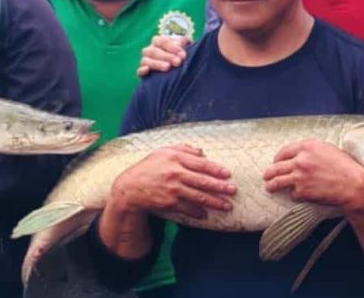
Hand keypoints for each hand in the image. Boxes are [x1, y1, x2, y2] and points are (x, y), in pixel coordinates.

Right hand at [111, 144, 235, 219]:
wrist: (129, 188)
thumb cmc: (148, 167)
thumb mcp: (162, 152)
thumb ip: (183, 149)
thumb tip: (202, 151)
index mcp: (175, 158)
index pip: (201, 164)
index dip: (216, 169)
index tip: (228, 174)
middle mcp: (175, 173)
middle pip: (203, 181)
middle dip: (220, 187)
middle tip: (233, 191)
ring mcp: (172, 189)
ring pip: (198, 197)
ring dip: (215, 202)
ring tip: (227, 206)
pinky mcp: (168, 203)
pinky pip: (187, 208)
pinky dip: (197, 212)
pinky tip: (206, 214)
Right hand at [137, 35, 190, 76]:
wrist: (174, 64)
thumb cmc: (179, 53)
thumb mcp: (183, 46)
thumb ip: (183, 43)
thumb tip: (184, 45)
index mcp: (158, 41)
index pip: (162, 41)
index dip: (172, 47)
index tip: (182, 54)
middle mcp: (150, 50)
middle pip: (154, 51)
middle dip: (167, 56)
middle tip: (178, 62)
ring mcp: (145, 60)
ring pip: (146, 60)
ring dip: (157, 63)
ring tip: (167, 67)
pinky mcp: (142, 72)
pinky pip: (139, 71)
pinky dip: (142, 70)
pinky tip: (147, 70)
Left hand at [263, 139, 363, 214]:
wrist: (353, 184)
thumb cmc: (345, 167)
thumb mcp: (328, 149)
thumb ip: (311, 150)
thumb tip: (299, 155)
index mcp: (307, 146)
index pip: (283, 151)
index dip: (277, 158)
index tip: (275, 162)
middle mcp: (300, 160)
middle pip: (276, 166)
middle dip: (269, 172)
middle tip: (266, 175)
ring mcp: (299, 177)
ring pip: (277, 181)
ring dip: (271, 185)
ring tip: (269, 187)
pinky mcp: (301, 191)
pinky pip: (292, 194)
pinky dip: (294, 195)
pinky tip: (299, 195)